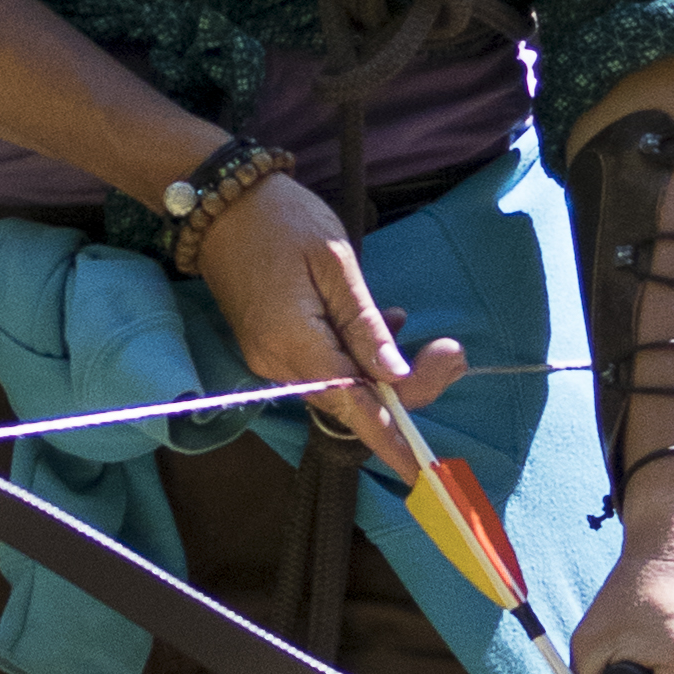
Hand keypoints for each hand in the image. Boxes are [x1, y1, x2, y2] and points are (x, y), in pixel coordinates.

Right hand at [191, 177, 463, 469]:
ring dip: (384, 372)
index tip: (424, 470)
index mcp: (294, 343)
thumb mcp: (335, 264)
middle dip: (405, 391)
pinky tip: (385, 326)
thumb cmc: (282, 220)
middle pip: (352, 403)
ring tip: (420, 333)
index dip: (392, 440)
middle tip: (452, 351)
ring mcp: (270, 359)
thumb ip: (364, 324)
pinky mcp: (271, 348)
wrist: (221, 204)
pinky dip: (359, 359)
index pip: (354, 406)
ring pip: (341, 388)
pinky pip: (324, 370)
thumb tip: (395, 375)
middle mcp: (278, 364)